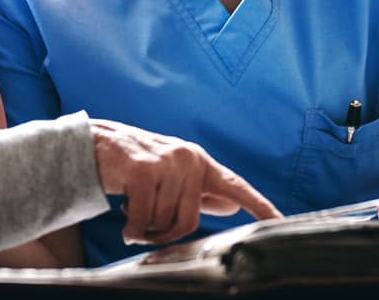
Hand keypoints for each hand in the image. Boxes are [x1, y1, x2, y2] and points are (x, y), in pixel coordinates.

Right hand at [88, 119, 281, 246]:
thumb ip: (202, 192)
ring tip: (134, 211)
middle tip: (146, 223)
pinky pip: (144, 219)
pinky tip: (125, 218)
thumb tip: (232, 206)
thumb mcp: (173, 176)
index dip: (260, 206)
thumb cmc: (137, 166)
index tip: (281, 221)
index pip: (236, 186)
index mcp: (200, 162)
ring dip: (145, 228)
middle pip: (189, 221)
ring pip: (164, 222)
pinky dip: (132, 228)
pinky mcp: (143, 170)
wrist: (97, 146)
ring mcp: (167, 162)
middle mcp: (189, 158)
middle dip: (164, 231)